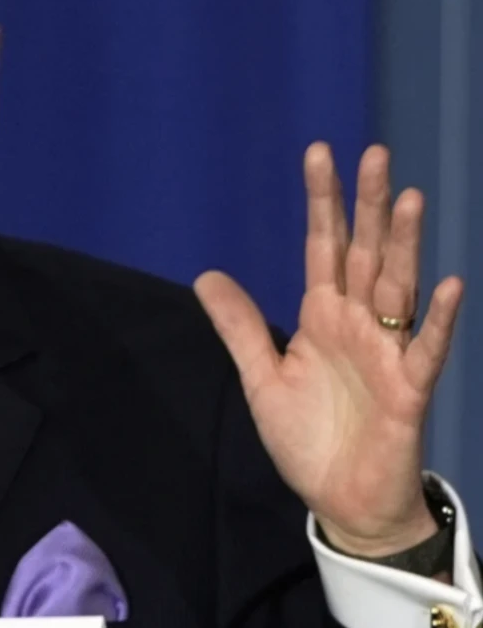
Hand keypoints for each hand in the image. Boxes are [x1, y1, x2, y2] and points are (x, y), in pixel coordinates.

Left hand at [194, 143, 463, 557]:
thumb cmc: (309, 439)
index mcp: (323, 317)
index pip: (324, 247)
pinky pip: (427, 350)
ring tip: (406, 197)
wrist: (341, 502)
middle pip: (365, 253)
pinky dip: (438, 320)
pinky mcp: (409, 391)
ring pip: (398, 287)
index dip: (322, 203)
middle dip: (367, 206)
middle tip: (373, 153)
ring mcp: (387, 354)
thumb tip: (205, 275)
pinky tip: (448, 285)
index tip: (320, 152)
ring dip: (404, 245)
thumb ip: (240, 327)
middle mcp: (358, 325)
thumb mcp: (262, 377)